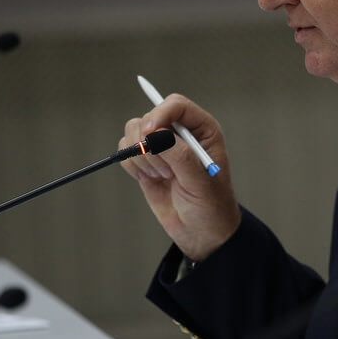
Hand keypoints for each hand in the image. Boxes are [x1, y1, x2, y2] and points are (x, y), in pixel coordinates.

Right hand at [118, 94, 240, 259]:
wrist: (201, 232)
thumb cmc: (211, 206)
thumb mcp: (201, 182)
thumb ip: (181, 156)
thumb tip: (155, 134)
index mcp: (202, 130)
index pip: (176, 105)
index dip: (160, 114)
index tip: (150, 134)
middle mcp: (181, 133)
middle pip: (150, 117)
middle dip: (150, 144)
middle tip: (165, 173)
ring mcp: (161, 146)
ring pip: (134, 131)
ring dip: (141, 156)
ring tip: (161, 177)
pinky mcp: (146, 160)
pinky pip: (126, 150)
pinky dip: (132, 165)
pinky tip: (149, 180)